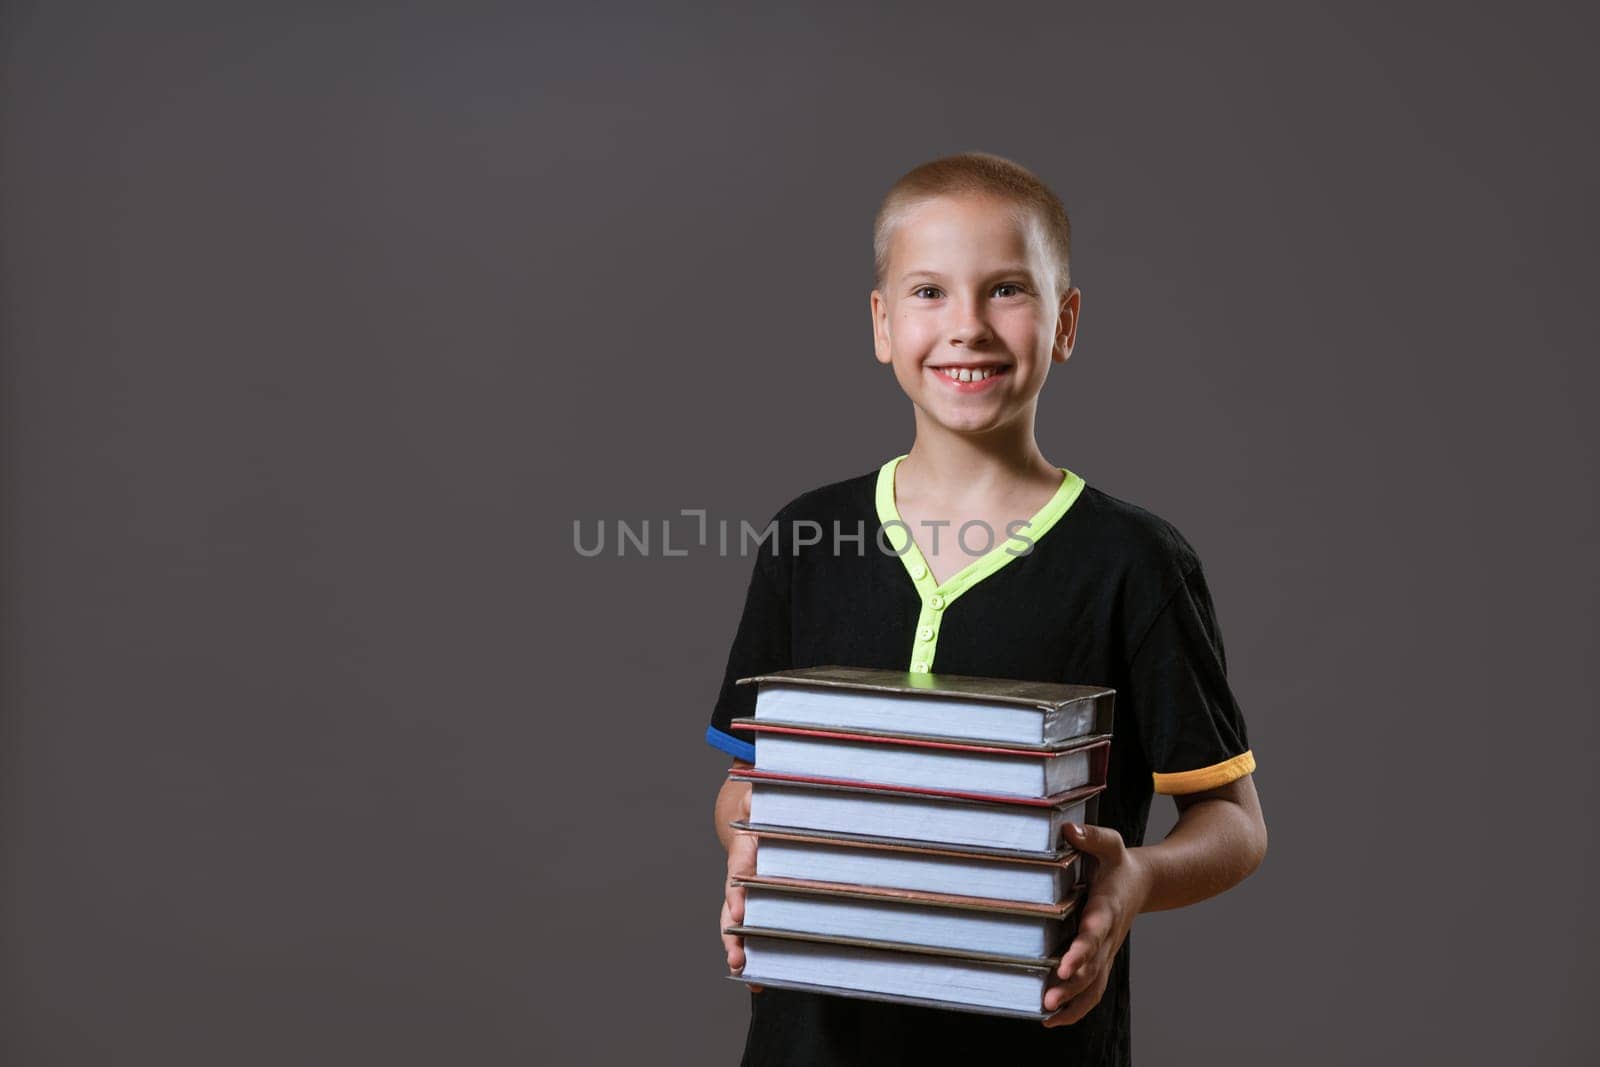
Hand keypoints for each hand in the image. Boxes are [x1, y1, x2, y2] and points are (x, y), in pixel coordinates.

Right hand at [720, 783, 762, 991]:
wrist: (750, 819)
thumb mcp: (761, 796)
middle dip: (732, 936)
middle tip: (737, 958)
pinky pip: (754, 932)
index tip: (740, 910)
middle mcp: (741, 879)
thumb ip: (758, 798)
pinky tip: (758, 980)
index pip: (739, 872)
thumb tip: (756, 797)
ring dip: (739, 952)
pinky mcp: (759, 907)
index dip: (738, 892)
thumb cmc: (760, 807)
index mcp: (744, 851)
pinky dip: (754, 956)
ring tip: (746, 975)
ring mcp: (747, 896)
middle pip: (731, 910)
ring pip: (738, 928)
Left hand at [1043, 823, 1149, 1027]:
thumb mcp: (1110, 844)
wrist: (1143, 883)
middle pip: (1093, 966)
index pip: (1095, 931)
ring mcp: (1107, 951)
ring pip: (1094, 984)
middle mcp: (1109, 935)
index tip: (1065, 964)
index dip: (1082, 949)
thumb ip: (1092, 837)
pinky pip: (1093, 990)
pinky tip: (1053, 1020)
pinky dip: (1076, 1008)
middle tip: (1048, 1001)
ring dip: (1072, 1002)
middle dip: (1071, 985)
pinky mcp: (1103, 960)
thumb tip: (1068, 830)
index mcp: (1107, 907)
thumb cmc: (1118, 862)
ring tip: (1047, 1016)